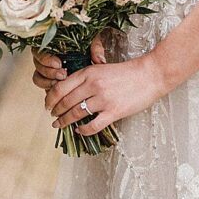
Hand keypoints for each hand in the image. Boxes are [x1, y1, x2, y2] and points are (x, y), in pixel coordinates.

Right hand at [31, 33, 106, 89]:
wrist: (94, 63)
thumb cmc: (90, 48)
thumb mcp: (93, 42)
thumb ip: (96, 47)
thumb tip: (99, 60)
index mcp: (51, 45)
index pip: (40, 51)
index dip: (47, 59)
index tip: (58, 63)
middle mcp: (46, 58)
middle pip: (37, 66)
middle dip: (49, 72)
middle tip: (63, 75)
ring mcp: (47, 72)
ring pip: (38, 78)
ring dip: (48, 82)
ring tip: (61, 84)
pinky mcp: (50, 83)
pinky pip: (44, 88)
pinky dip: (50, 91)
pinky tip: (61, 93)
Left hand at [44, 51, 169, 137]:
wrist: (150, 75)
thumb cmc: (128, 72)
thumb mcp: (103, 68)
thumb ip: (87, 77)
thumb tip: (70, 90)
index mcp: (89, 72)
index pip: (61, 87)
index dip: (51, 98)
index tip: (48, 104)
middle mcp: (93, 85)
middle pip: (65, 102)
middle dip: (56, 111)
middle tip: (52, 117)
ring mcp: (103, 99)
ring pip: (76, 114)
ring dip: (65, 121)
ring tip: (60, 125)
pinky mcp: (113, 112)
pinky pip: (93, 125)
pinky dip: (83, 130)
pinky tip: (79, 131)